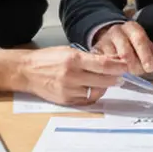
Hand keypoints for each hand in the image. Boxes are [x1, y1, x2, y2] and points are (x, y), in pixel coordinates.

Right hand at [0, 47, 128, 105]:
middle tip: (119, 76)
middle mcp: (71, 75)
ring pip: (96, 92)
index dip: (118, 66)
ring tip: (103, 82)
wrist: (26, 71)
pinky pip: (86, 100)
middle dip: (114, 78)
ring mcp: (68, 90)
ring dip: (103, 87)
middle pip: (103, 80)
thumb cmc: (47, 59)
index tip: (125, 66)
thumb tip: (110, 60)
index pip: (103, 64)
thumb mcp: (68, 51)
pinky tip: (92, 88)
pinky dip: (93, 95)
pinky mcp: (66, 100)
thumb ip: (88, 57)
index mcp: (73, 59)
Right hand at [91, 21, 152, 74]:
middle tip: (138, 73)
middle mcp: (116, 31)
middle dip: (134, 66)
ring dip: (121, 71)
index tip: (150, 68)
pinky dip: (109, 73)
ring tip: (126, 75)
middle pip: (126, 52)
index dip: (145, 55)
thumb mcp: (143, 45)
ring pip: (112, 60)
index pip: (140, 39)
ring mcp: (104, 41)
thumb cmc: (129, 42)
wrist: (108, 37)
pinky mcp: (94, 52)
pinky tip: (114, 76)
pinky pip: (102, 65)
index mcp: (131, 27)